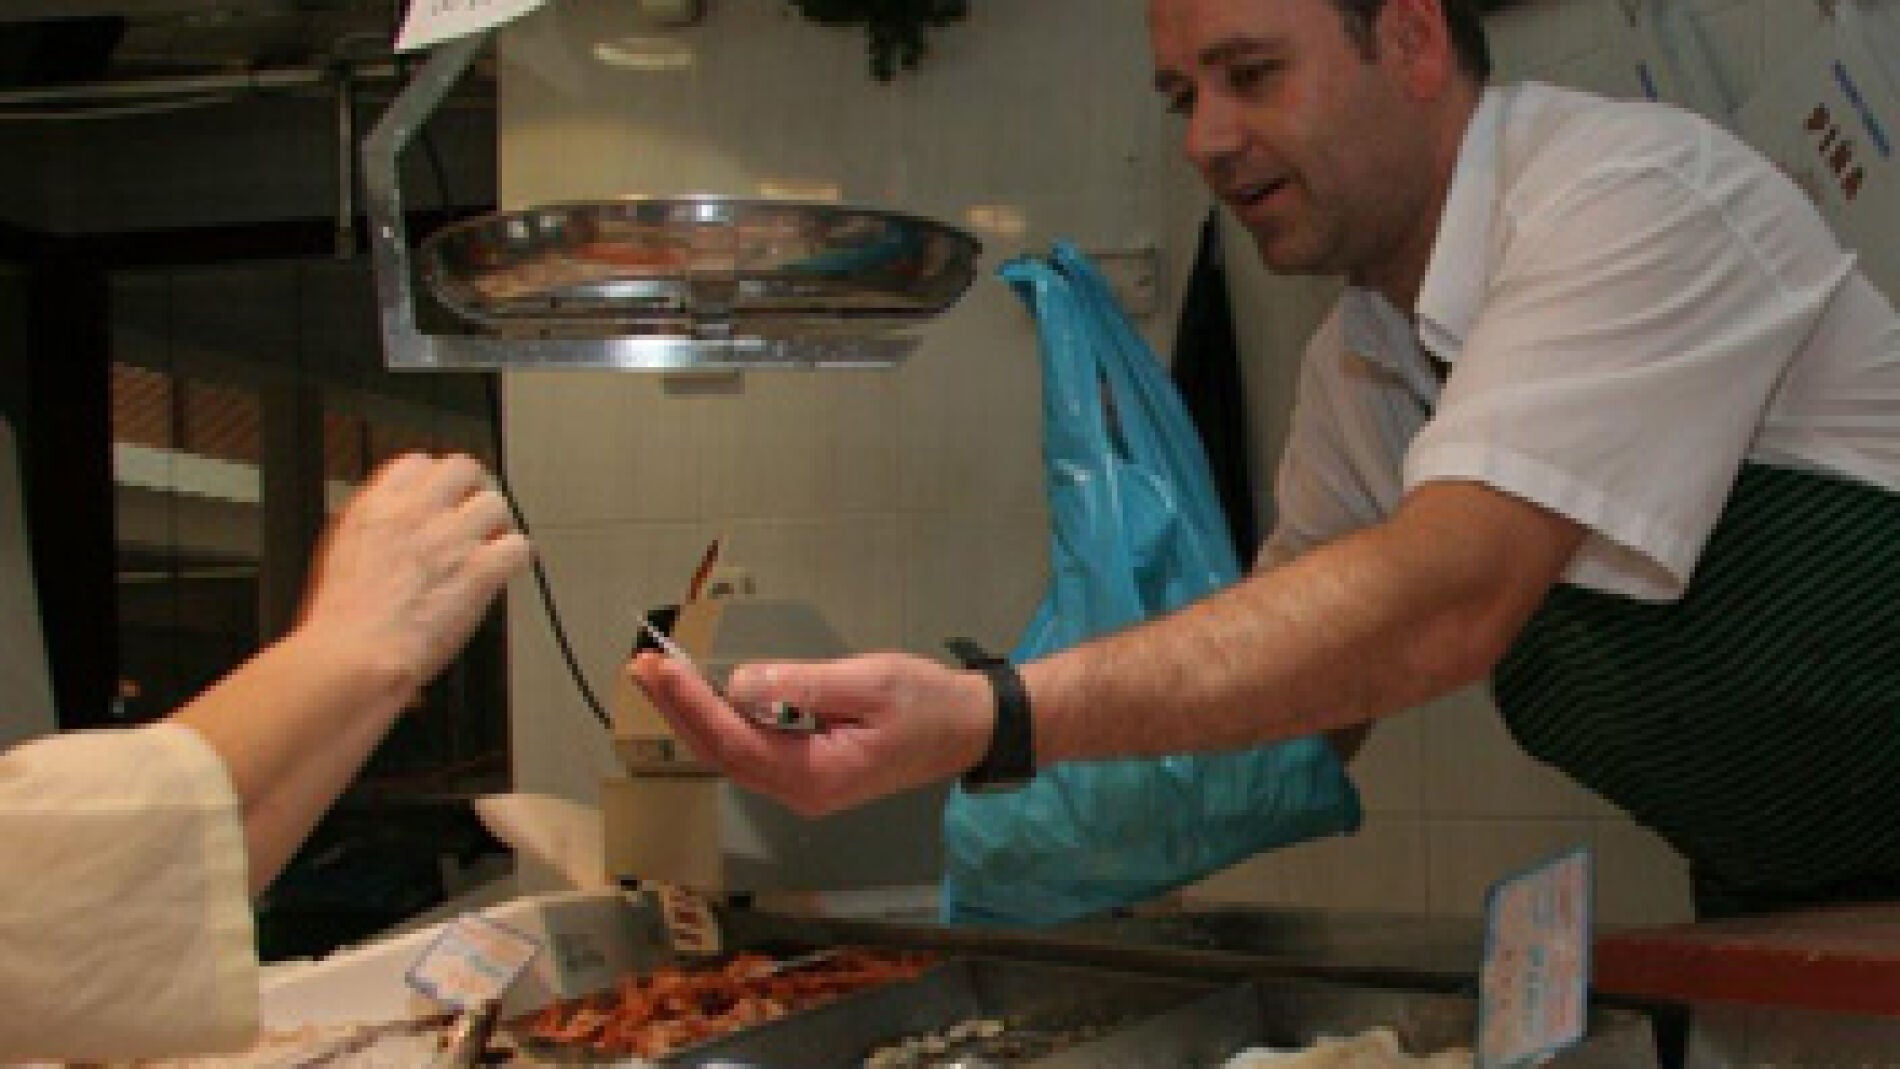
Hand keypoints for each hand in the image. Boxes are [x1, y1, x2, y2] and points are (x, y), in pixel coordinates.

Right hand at [297, 453, 530, 693]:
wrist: (354, 654)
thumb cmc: (340, 620)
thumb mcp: (338, 551)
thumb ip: (372, 527)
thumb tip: (390, 523)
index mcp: (378, 505)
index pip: (419, 463)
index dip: (434, 482)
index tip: (439, 499)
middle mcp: (418, 513)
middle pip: (464, 469)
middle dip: (471, 491)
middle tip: (471, 516)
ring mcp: (452, 539)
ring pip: (496, 505)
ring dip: (495, 527)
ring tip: (487, 549)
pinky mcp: (479, 571)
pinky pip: (518, 548)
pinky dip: (515, 560)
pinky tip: (502, 572)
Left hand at [628, 650, 993, 816]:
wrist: (968, 727)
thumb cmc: (928, 705)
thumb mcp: (869, 683)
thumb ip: (801, 687)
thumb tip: (740, 686)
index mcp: (817, 776)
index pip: (734, 742)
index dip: (692, 705)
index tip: (661, 670)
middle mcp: (802, 792)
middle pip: (721, 753)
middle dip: (677, 709)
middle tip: (641, 666)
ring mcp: (803, 786)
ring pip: (731, 753)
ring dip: (693, 714)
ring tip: (658, 676)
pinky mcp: (807, 772)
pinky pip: (751, 749)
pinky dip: (720, 720)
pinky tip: (702, 697)